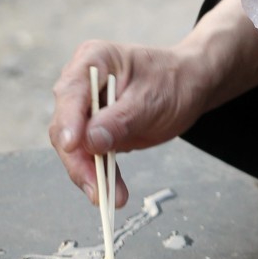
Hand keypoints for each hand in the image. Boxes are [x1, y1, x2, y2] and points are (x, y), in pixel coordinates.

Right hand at [49, 42, 210, 207]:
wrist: (190, 84)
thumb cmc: (174, 80)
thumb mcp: (152, 98)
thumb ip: (121, 119)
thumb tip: (91, 142)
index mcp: (93, 60)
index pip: (71, 93)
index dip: (68, 122)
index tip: (72, 145)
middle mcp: (82, 83)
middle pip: (67, 125)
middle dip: (78, 160)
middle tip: (95, 186)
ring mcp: (87, 108)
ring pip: (76, 147)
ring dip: (89, 174)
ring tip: (107, 197)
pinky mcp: (96, 130)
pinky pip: (92, 155)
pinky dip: (101, 175)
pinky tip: (112, 193)